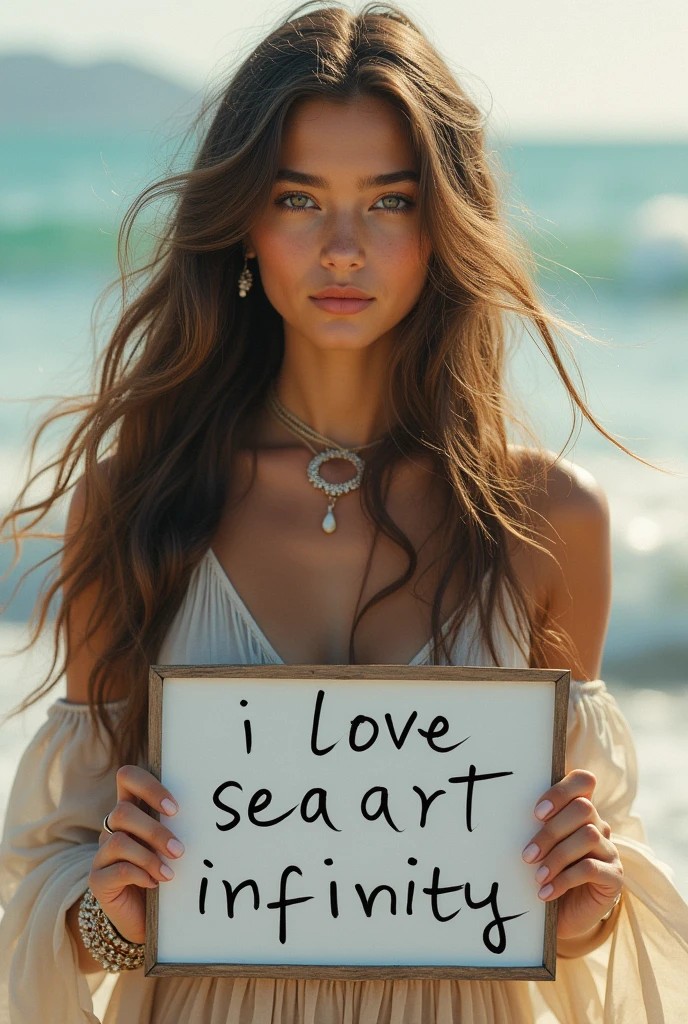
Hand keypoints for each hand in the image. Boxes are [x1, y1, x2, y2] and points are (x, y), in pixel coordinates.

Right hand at [88, 765, 182, 943]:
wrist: (142, 916)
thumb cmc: (161, 872)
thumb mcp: (168, 846)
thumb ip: (176, 827)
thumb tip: (207, 817)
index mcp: (130, 810)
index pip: (127, 778)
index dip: (148, 786)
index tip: (174, 809)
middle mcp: (112, 828)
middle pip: (122, 812)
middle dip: (155, 831)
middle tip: (179, 850)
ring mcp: (102, 854)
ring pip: (118, 841)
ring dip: (149, 857)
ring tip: (170, 873)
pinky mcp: (98, 879)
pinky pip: (116, 870)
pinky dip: (139, 875)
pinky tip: (154, 883)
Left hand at [522, 769, 622, 939]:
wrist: (563, 916)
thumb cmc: (546, 874)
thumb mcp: (538, 848)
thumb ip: (534, 827)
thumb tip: (501, 813)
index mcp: (580, 812)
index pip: (583, 781)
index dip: (561, 791)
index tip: (537, 813)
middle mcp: (599, 826)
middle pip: (583, 808)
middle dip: (551, 832)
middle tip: (527, 855)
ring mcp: (610, 850)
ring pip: (588, 836)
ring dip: (557, 857)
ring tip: (537, 877)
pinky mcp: (614, 876)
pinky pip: (591, 868)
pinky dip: (564, 880)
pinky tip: (546, 892)